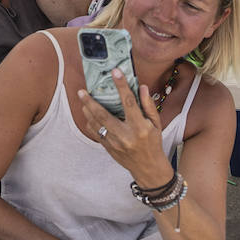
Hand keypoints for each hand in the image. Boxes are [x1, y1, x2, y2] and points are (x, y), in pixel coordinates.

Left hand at [76, 68, 169, 182]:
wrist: (148, 168)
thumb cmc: (153, 143)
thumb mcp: (156, 124)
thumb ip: (148, 105)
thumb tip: (142, 87)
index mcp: (140, 127)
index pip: (129, 103)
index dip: (122, 86)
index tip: (115, 72)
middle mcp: (125, 135)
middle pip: (103, 115)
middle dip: (90, 102)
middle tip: (82, 91)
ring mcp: (115, 143)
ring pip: (96, 124)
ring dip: (87, 111)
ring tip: (82, 99)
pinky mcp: (108, 148)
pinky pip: (95, 133)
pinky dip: (90, 122)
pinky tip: (88, 114)